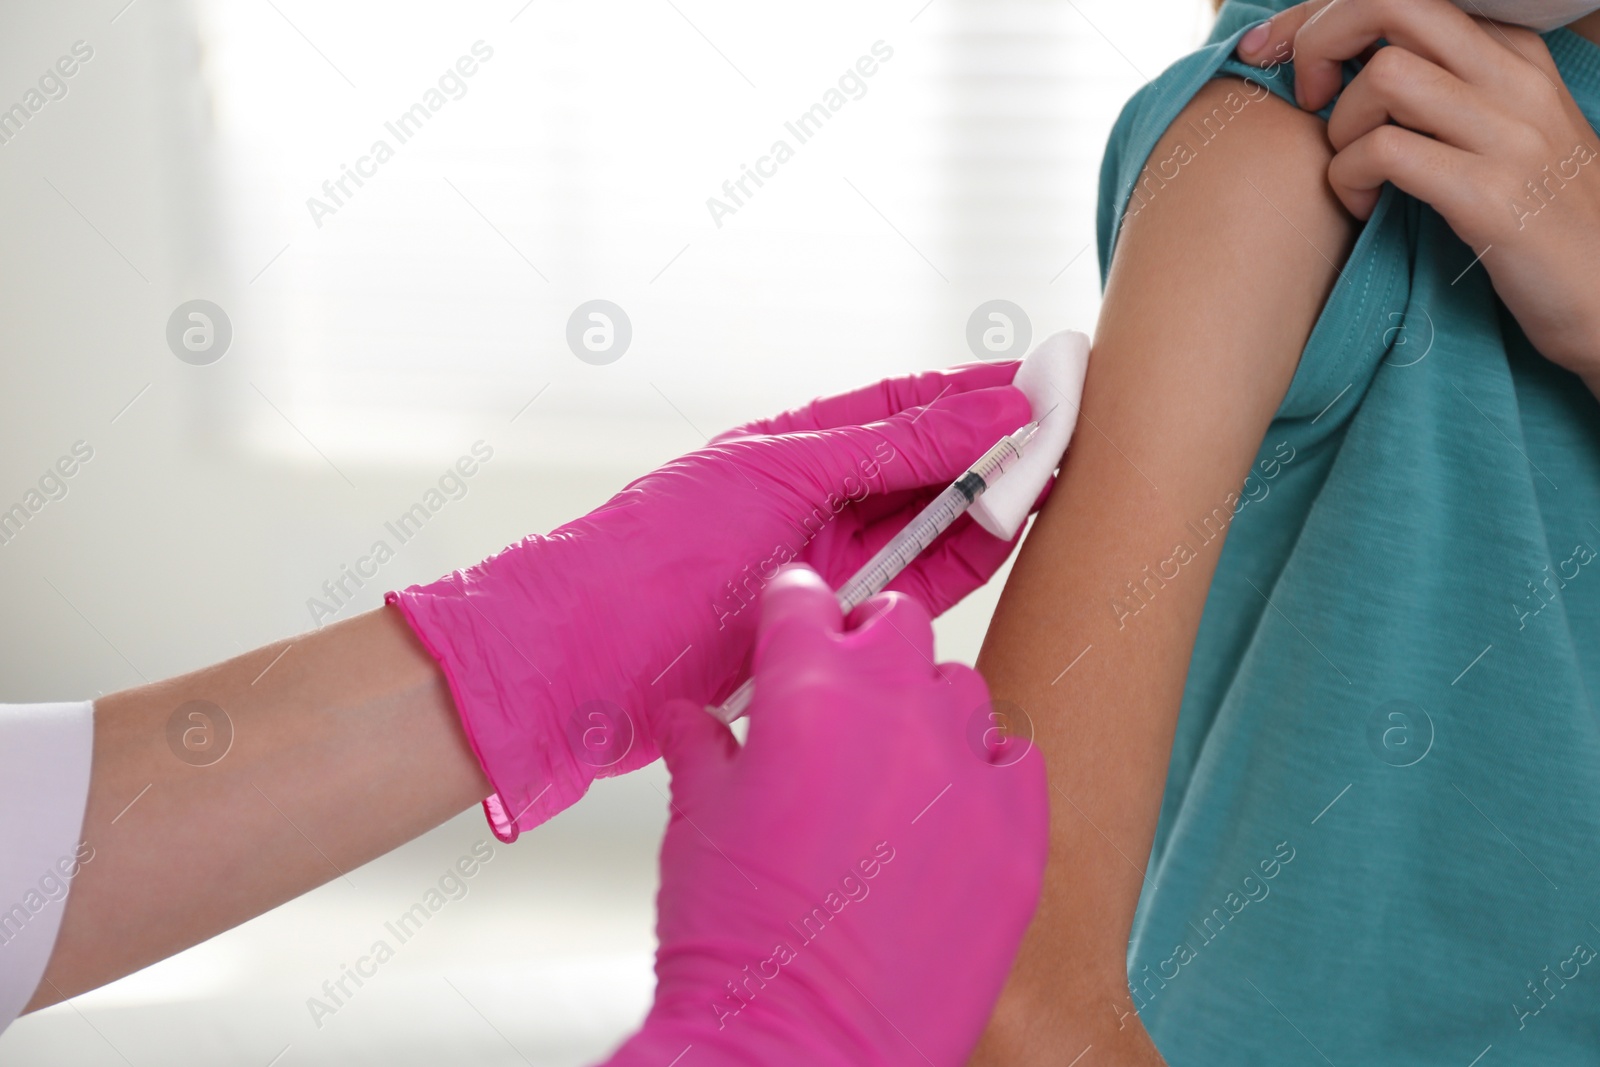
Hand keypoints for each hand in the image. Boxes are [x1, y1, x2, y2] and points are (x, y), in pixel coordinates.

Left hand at [387, 364, 1035, 838]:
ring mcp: (832, 567)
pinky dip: (973, 558)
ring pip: (936, 525)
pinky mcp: (840, 628)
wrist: (588, 660)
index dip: (974, 386)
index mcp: (794, 447)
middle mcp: (819, 503)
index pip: (905, 404)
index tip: (1046, 372)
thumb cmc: (658, 547)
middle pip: (930, 464)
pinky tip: (1017, 531)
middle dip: (1000, 442)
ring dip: (996, 500)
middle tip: (1078, 424)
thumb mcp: (782, 474)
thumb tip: (990, 407)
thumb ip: (891, 447)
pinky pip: (924, 586)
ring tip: (1065, 471)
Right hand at [603, 566, 1048, 1066]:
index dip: (792, 612)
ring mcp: (966, 771)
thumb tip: (694, 719)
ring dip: (927, 711)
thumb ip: (701, 747)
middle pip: (897, 624)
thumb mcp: (693, 822)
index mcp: (807, 691)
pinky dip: (986, 774)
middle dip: (865, 646)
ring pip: (962, 690)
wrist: (792, 1052)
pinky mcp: (1020, 833)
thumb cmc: (734, 945)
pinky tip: (950, 815)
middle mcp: (896, 711)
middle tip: (841, 696)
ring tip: (896, 771)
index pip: (806, 599)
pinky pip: (1018, 762)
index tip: (792, 626)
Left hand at [1238, 0, 1599, 380]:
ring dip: (1338, 125)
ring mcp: (1508, 135)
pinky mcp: (1491, 196)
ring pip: (1384, 76)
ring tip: (1349, 170)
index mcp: (1513, 55)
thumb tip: (1339, 68)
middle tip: (1304, 96)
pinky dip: (1347, 177)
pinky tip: (1361, 207)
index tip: (1269, 48)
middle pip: (1393, 2)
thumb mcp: (1498, 134)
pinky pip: (1385, 152)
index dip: (1320, 13)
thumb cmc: (1536, 220)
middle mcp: (1515, 80)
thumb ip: (1439, 91)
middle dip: (1319, 39)